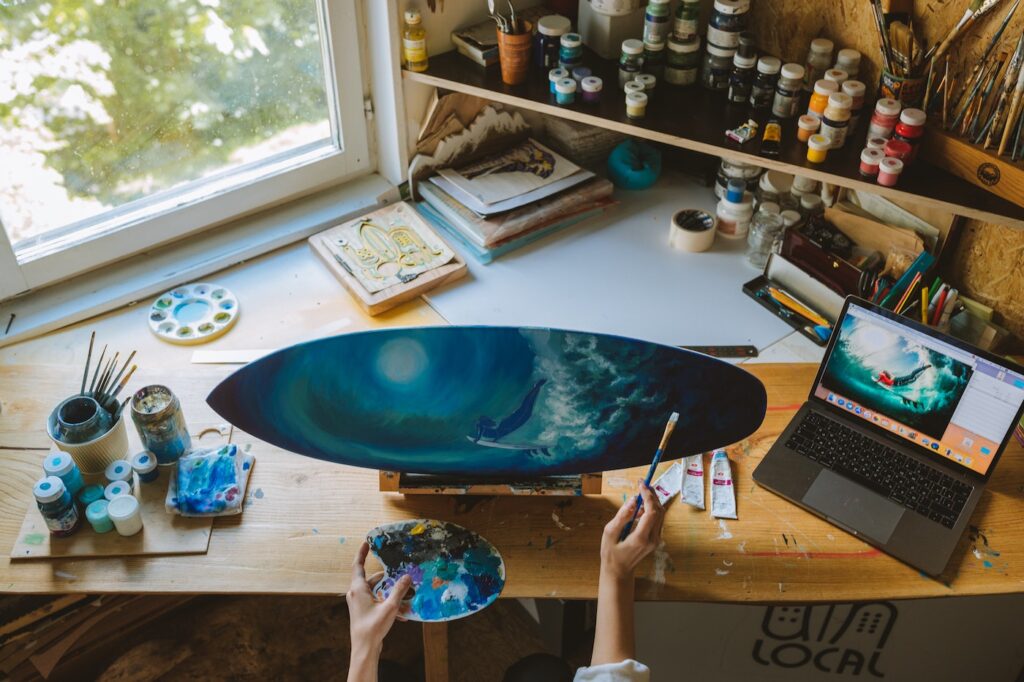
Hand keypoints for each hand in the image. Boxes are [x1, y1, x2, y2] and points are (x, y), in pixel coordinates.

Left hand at [346, 541, 411, 673]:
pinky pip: (376, 601)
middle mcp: (356, 593)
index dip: (362, 552)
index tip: (366, 542)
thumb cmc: (373, 627)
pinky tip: (402, 614)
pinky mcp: (363, 611)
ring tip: (405, 595)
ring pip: (376, 591)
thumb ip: (399, 590)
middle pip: (371, 578)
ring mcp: (358, 603)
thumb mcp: (390, 607)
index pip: (358, 565)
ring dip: (389, 593)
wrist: (364, 649)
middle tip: (397, 571)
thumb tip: (407, 576)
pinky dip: (387, 603)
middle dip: (386, 577)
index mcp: (358, 588)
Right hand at [600, 481, 664, 581]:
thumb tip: (633, 500)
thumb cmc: (611, 553)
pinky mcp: (655, 539)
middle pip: (659, 511)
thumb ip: (622, 516)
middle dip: (652, 495)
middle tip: (642, 484)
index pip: (651, 512)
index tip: (641, 485)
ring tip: (642, 491)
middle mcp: (652, 539)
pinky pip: (657, 520)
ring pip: (661, 515)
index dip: (648, 496)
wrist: (619, 571)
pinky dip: (652, 509)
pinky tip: (642, 505)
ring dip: (653, 501)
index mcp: (641, 538)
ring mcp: (656, 540)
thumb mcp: (609, 533)